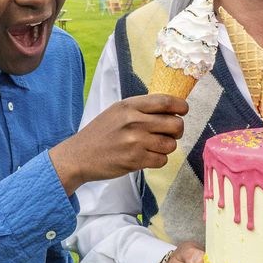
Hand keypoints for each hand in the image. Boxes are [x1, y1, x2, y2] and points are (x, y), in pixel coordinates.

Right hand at [50, 94, 187, 192]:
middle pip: (175, 124)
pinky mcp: (135, 160)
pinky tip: (146, 157)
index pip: (166, 101)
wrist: (79, 155)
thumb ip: (142, 108)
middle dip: (178, 130)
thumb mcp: (118, 111)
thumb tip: (171, 109)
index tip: (183, 111)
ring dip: (167, 147)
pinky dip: (158, 160)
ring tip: (153, 146)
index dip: (181, 106)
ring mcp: (135, 141)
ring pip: (171, 144)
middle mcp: (134, 121)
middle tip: (170, 133)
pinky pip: (162, 160)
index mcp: (130, 105)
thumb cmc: (101, 133)